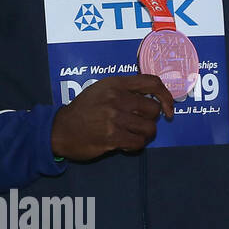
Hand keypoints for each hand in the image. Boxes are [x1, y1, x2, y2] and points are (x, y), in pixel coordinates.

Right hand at [49, 74, 174, 160]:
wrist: (60, 130)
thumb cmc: (82, 110)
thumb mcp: (100, 90)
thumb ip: (123, 90)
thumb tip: (153, 98)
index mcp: (115, 84)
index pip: (152, 82)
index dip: (166, 96)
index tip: (168, 108)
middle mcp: (116, 98)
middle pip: (154, 109)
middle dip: (150, 120)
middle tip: (139, 124)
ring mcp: (114, 118)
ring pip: (149, 128)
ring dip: (144, 135)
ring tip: (132, 135)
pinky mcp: (112, 136)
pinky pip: (138, 142)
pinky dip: (136, 145)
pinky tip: (126, 144)